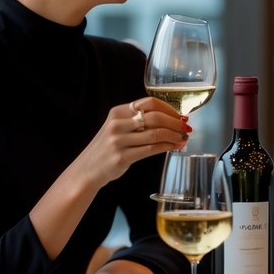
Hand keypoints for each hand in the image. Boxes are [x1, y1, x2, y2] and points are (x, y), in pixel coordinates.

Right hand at [74, 98, 190, 188]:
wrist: (87, 170)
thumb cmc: (107, 149)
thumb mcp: (117, 128)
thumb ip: (138, 121)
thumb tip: (171, 119)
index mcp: (118, 112)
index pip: (149, 102)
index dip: (169, 108)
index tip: (180, 115)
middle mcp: (117, 124)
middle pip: (155, 117)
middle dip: (175, 122)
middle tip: (186, 127)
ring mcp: (119, 140)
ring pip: (156, 133)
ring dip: (174, 135)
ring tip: (183, 138)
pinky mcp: (122, 157)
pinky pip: (151, 149)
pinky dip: (168, 147)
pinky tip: (175, 146)